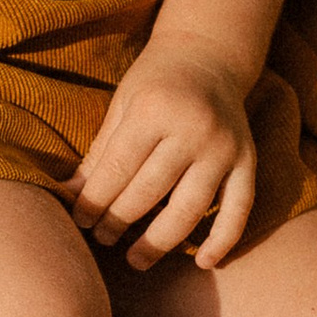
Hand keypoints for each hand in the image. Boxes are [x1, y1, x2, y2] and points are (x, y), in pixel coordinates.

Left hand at [68, 39, 256, 270]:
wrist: (210, 54)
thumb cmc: (155, 82)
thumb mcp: (122, 105)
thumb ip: (101, 152)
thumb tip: (69, 196)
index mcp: (155, 110)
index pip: (119, 168)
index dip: (94, 200)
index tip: (78, 221)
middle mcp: (193, 129)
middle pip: (150, 192)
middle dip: (119, 221)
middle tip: (101, 239)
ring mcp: (224, 147)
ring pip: (190, 208)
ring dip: (159, 241)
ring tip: (135, 260)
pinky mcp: (248, 160)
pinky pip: (239, 208)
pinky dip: (223, 239)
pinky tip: (203, 263)